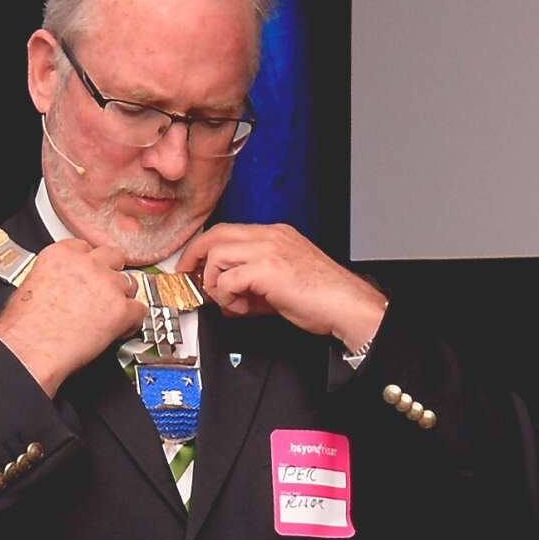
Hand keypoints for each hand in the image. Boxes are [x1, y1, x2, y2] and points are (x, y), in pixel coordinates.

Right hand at [0, 239, 144, 396]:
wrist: (29, 352)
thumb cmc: (23, 329)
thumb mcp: (30, 286)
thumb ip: (53, 276)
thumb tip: (60, 285)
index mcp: (61, 255)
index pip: (86, 247)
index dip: (90, 263)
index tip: (90, 273)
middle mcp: (87, 264)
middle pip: (113, 257)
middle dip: (111, 273)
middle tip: (105, 291)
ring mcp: (107, 285)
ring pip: (130, 283)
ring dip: (123, 297)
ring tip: (111, 314)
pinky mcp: (122, 310)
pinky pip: (140, 310)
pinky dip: (133, 321)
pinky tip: (121, 329)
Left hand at [177, 224, 387, 351]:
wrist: (347, 306)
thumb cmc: (324, 297)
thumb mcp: (282, 284)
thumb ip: (252, 286)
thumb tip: (226, 298)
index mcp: (276, 235)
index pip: (228, 231)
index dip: (206, 250)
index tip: (197, 268)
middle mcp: (271, 236)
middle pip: (216, 235)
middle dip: (195, 258)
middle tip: (191, 279)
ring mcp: (269, 249)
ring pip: (217, 254)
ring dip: (215, 283)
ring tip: (231, 302)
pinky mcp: (268, 269)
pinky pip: (228, 278)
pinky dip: (227, 296)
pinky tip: (241, 308)